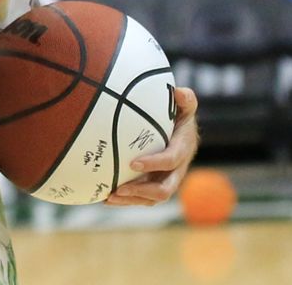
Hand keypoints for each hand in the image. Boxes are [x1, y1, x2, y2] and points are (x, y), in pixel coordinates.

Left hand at [105, 87, 198, 205]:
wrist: (182, 132)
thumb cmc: (179, 115)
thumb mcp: (185, 105)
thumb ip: (185, 98)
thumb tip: (178, 91)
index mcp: (183, 149)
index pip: (171, 160)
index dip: (154, 164)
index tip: (133, 163)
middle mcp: (178, 170)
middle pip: (164, 189)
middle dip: (142, 191)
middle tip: (119, 188)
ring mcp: (167, 180)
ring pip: (152, 199)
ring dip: (131, 200)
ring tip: (108, 197)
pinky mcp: (157, 186)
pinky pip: (143, 199)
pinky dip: (126, 200)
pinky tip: (106, 198)